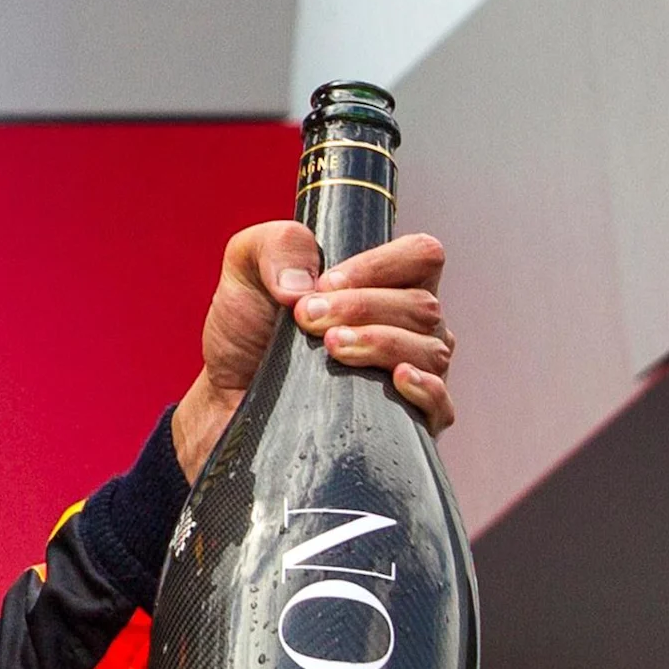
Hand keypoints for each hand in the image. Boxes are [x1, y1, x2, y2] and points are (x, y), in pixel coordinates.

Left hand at [170, 224, 453, 480]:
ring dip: (381, 343)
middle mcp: (407, 326)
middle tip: (308, 320)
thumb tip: (307, 283)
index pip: (421, 257)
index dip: (380, 265)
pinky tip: (397, 379)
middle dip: (363, 308)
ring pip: (430, 350)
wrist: (226, 395)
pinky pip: (442, 405)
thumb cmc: (247, 331)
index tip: (326, 284)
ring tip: (331, 349)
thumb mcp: (247, 268)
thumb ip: (277, 245)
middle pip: (422, 305)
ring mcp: (412, 372)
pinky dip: (426, 388)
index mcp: (385, 284)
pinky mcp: (404, 422)